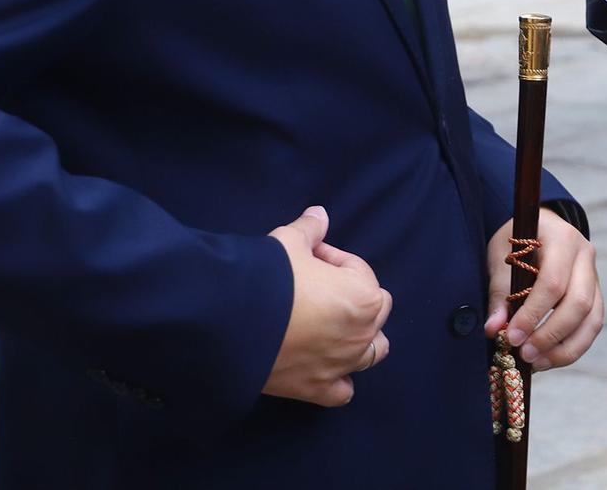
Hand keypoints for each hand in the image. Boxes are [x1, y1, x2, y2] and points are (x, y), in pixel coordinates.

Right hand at [262, 206, 392, 406]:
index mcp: (363, 297)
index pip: (359, 271)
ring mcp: (342, 366)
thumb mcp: (289, 241)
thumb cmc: (270, 277)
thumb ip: (310, 229)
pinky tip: (324, 365)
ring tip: (329, 324)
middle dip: (350, 295)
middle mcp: (362, 335)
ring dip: (358, 337)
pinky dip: (340, 379)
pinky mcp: (317, 390)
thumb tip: (319, 215)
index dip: (333, 260)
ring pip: (371, 353)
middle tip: (314, 286)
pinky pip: (343, 391)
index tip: (306, 257)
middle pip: (374, 311)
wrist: (232, 323)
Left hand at [484, 208, 603, 371]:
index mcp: (562, 238)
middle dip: (551, 335)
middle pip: (579, 303)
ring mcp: (595, 276)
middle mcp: (586, 255)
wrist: (538, 228)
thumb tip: (493, 329)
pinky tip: (548, 358)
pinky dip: (572, 347)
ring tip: (536, 362)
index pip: (553, 282)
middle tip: (525, 354)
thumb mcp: (500, 255)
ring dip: (565, 348)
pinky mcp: (596, 295)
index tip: (511, 337)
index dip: (533, 314)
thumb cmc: (516, 241)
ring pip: (592, 320)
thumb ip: (499, 292)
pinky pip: (592, 326)